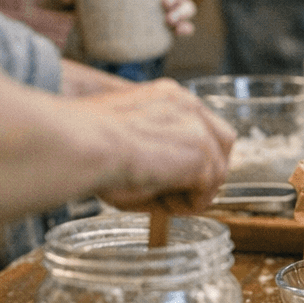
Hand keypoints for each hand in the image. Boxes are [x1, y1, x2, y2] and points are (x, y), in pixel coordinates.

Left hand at [57, 0, 195, 37]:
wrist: (98, 26)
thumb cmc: (96, 0)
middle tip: (164, 3)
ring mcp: (166, 10)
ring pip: (186, 5)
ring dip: (183, 11)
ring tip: (169, 20)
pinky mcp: (166, 28)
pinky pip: (183, 26)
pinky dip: (186, 28)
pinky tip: (181, 32)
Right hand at [87, 78, 233, 212]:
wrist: (81, 146)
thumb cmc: (89, 146)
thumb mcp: (128, 142)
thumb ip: (157, 151)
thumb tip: (170, 183)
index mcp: (168, 96)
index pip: (200, 124)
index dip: (192, 156)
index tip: (172, 178)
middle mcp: (187, 104)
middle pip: (222, 141)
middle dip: (208, 171)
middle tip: (180, 195)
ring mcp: (197, 127)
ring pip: (217, 168)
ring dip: (195, 192)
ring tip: (164, 203)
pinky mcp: (200, 152)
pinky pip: (208, 188)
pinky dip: (190, 204)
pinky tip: (164, 206)